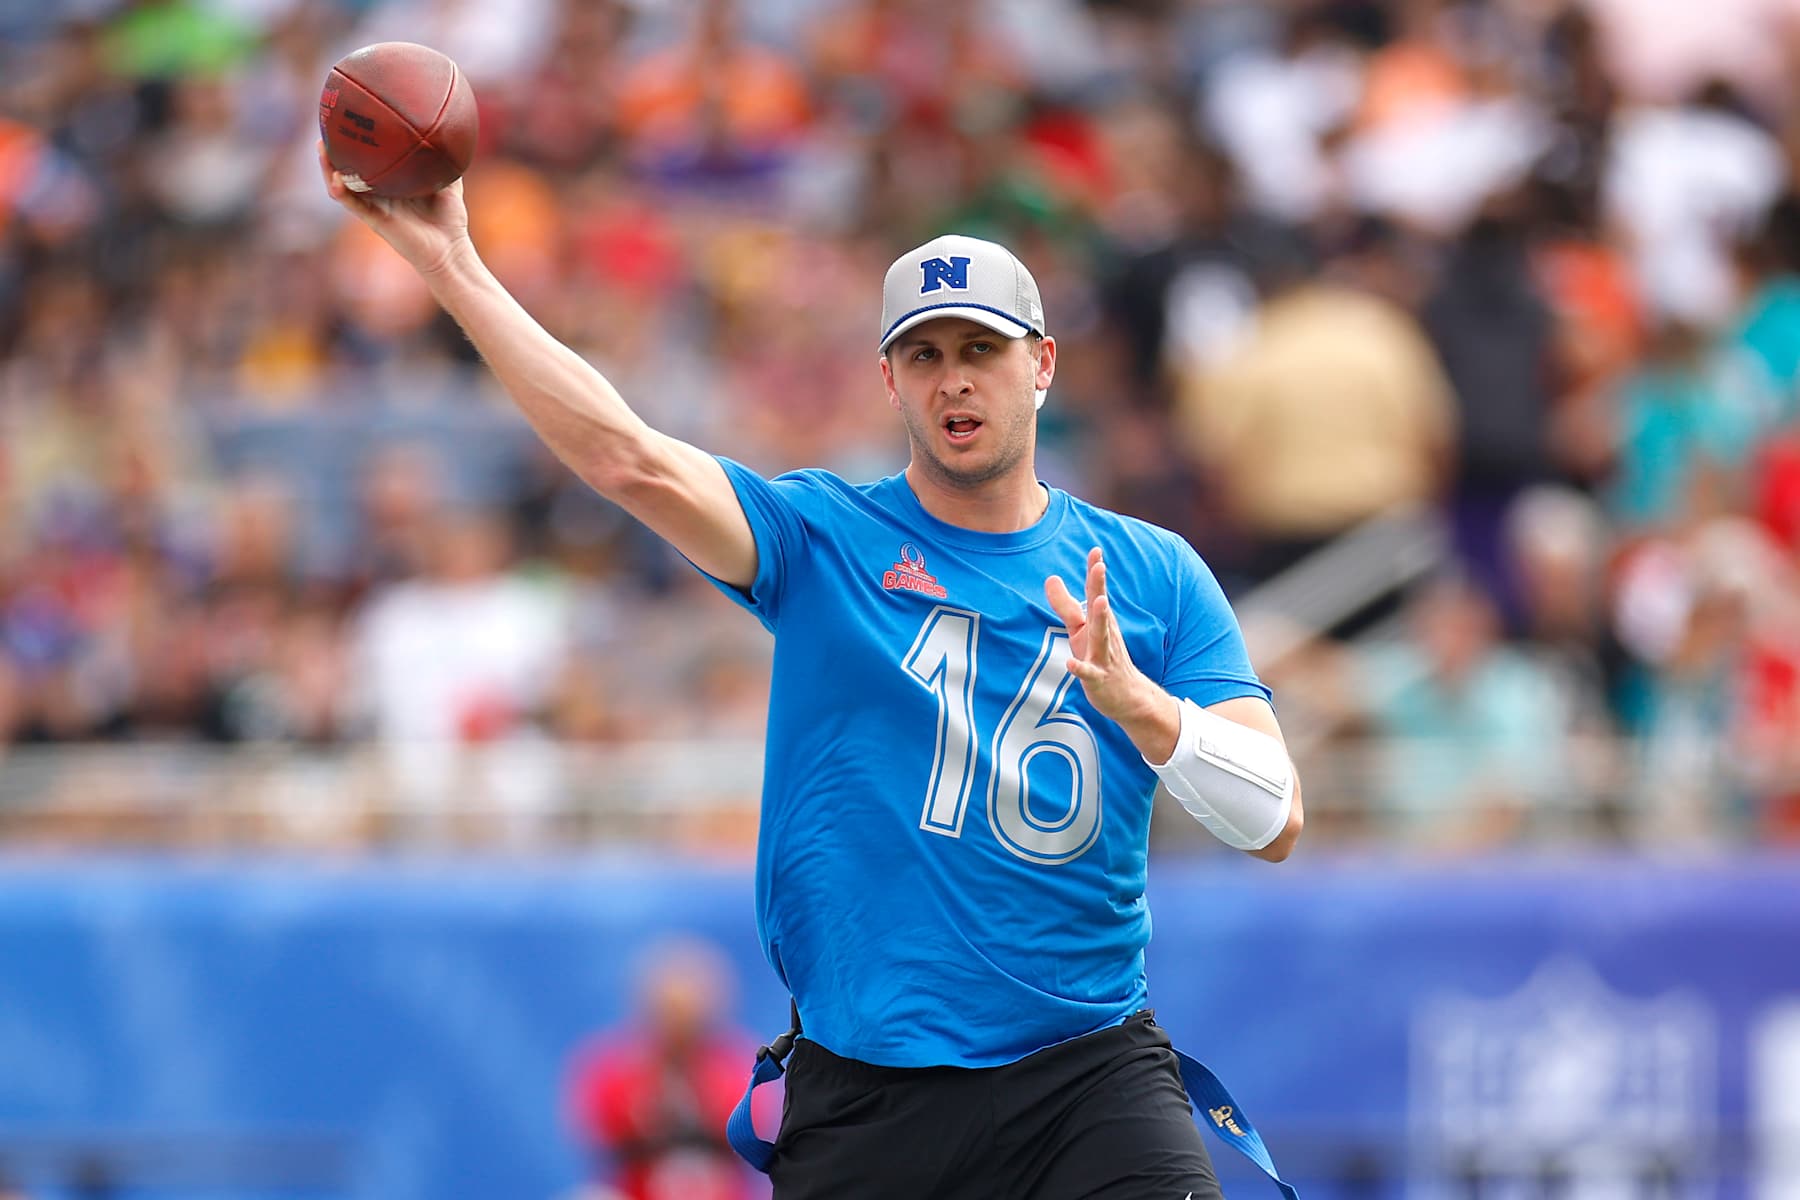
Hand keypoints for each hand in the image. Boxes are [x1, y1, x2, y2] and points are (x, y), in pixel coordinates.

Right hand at [317, 139, 471, 277]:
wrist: (449, 250)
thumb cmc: (449, 219)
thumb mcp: (450, 182)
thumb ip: (446, 160)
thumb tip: (453, 132)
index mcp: (391, 183)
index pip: (369, 159)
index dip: (357, 142)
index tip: (351, 117)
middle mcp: (378, 193)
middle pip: (348, 168)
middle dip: (335, 149)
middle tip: (327, 125)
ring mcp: (373, 206)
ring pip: (342, 184)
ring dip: (328, 167)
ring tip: (322, 147)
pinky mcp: (374, 219)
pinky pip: (353, 204)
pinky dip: (342, 191)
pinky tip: (336, 178)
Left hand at [1045, 546, 1157, 726]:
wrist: (1128, 696)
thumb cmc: (1101, 656)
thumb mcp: (1080, 629)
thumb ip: (1066, 604)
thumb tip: (1051, 577)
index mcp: (1099, 621)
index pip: (1097, 593)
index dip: (1095, 572)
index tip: (1095, 550)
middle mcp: (1104, 634)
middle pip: (1101, 609)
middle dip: (1100, 588)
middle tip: (1100, 566)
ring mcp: (1103, 657)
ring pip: (1102, 637)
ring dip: (1100, 619)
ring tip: (1099, 602)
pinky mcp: (1098, 679)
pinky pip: (1089, 673)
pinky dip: (1080, 668)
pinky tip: (1070, 663)